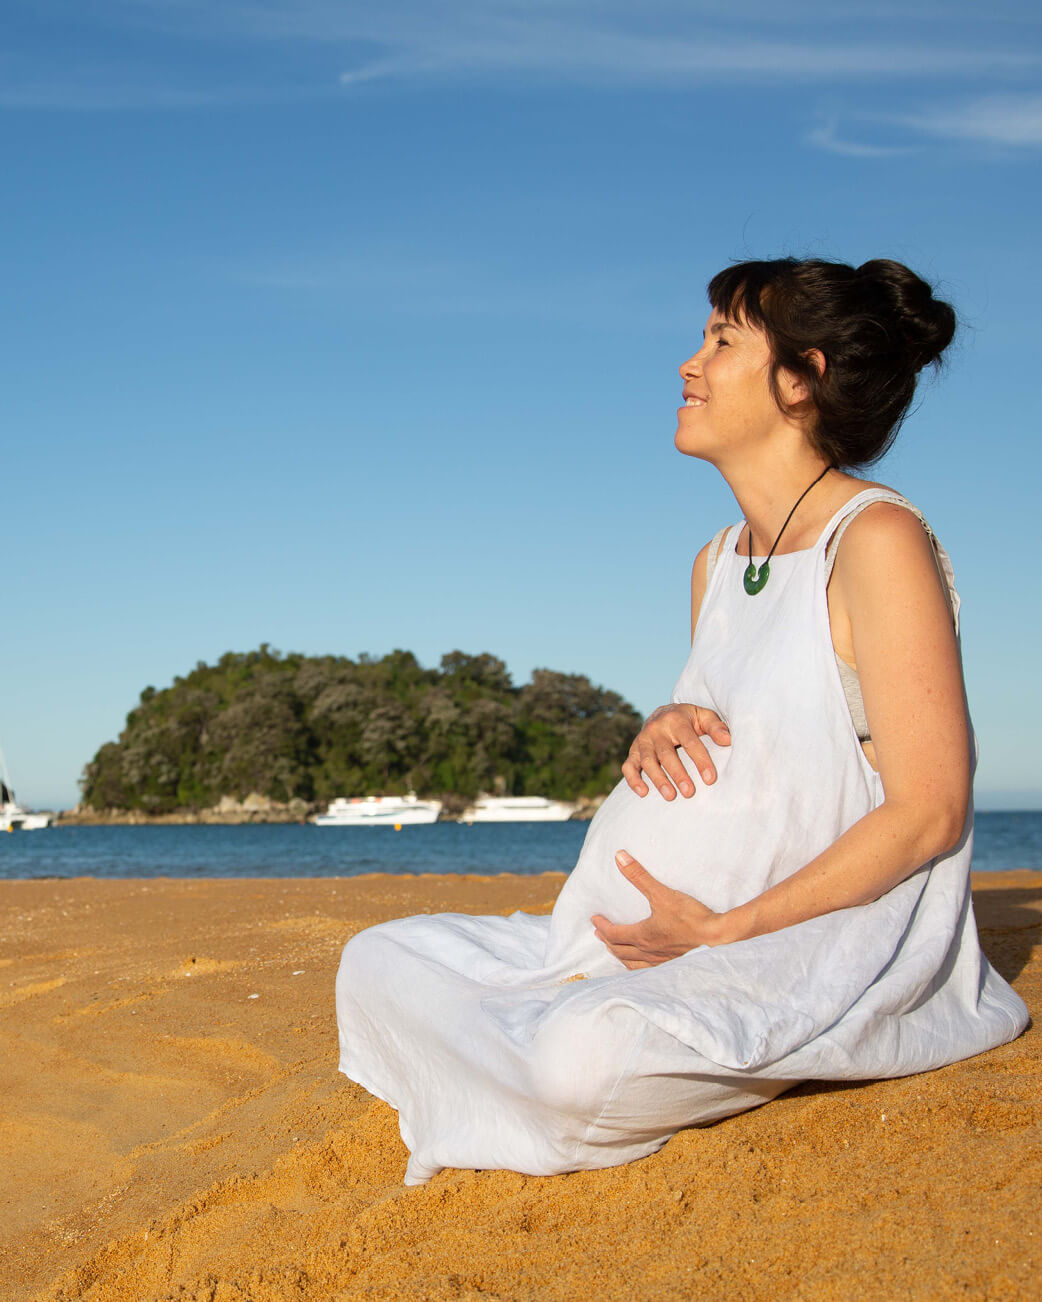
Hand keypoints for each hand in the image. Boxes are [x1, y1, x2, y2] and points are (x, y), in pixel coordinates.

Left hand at [591, 851, 726, 967]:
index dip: (602, 926)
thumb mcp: (662, 893)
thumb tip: (620, 858)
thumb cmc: (691, 917)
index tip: (595, 919)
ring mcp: (661, 962)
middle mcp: (648, 952)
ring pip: (633, 964)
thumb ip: (639, 876)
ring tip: (616, 951)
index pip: (614, 934)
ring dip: (620, 956)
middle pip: (620, 950)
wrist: (718, 938)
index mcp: (643, 936)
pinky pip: (648, 971)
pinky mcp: (674, 966)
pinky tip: (643, 965)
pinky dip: (638, 967)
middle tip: (599, 934)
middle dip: (607, 941)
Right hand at [621, 703, 730, 799]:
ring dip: (658, 779)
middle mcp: (656, 729)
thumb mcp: (704, 717)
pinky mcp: (633, 751)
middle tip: (689, 793)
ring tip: (671, 796)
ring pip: (647, 761)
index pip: (689, 742)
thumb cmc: (689, 720)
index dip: (700, 760)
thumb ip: (716, 727)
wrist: (663, 714)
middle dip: (678, 774)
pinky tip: (644, 793)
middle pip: (666, 754)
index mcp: (675, 719)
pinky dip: (633, 779)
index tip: (710, 779)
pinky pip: (628, 766)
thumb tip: (728, 740)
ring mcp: (642, 740)